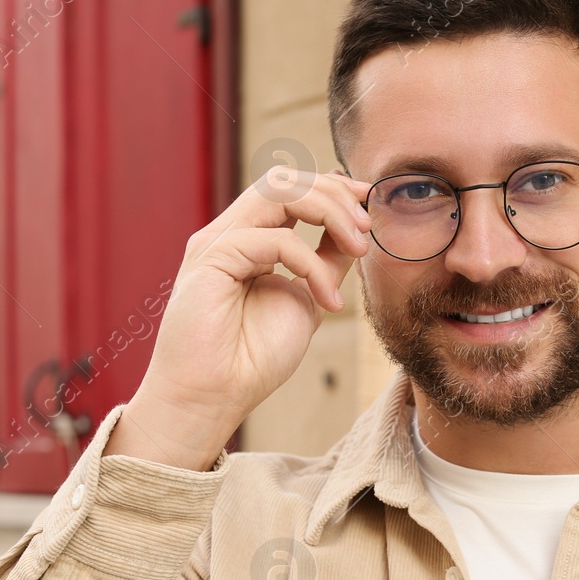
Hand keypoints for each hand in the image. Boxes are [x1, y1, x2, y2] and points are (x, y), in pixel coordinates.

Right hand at [106, 166, 373, 469]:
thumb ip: (325, 264)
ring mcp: (216, 243)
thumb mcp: (306, 301)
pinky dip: (311, 264)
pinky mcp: (210, 259)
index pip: (288, 189)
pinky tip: (329, 301)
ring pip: (277, 192)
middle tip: (367, 226)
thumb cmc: (252, 359)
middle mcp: (229, 234)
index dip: (331, 187)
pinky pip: (275, 239)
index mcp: (247, 240)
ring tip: (359, 246)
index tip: (368, 202)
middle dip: (334, 193)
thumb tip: (356, 232)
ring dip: (329, 212)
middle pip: (283, 180)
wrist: (211, 399)